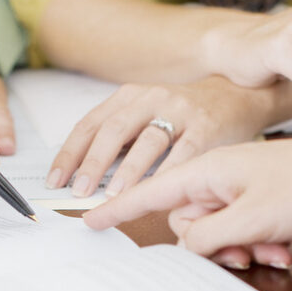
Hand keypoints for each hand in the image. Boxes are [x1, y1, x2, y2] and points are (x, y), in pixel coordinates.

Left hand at [46, 76, 288, 197]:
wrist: (236, 95)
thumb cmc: (181, 114)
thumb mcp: (145, 114)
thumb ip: (119, 138)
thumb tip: (82, 176)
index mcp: (129, 96)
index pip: (90, 124)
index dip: (70, 153)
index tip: (55, 180)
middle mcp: (152, 98)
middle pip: (114, 130)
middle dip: (93, 162)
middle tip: (79, 191)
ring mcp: (180, 110)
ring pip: (148, 141)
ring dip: (129, 170)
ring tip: (114, 195)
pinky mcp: (207, 127)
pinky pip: (185, 153)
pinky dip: (169, 174)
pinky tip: (157, 193)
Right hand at [84, 134, 291, 268]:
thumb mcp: (250, 218)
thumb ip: (207, 236)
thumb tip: (184, 247)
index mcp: (203, 170)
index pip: (149, 190)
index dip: (117, 207)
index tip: (89, 218)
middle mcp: (211, 177)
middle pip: (187, 223)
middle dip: (214, 245)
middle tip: (246, 252)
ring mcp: (229, 186)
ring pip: (213, 230)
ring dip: (240, 245)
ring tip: (272, 246)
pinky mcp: (247, 196)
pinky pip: (234, 226)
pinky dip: (253, 240)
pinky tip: (278, 244)